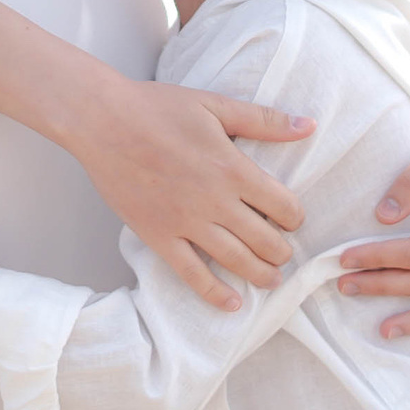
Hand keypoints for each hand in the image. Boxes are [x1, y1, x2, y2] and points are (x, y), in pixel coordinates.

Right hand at [64, 79, 311, 312]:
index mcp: (233, 169)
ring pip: (236, 260)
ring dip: (260, 274)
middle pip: (265, 240)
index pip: (283, 206)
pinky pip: (191, 273)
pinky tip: (231, 305)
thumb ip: (264, 120)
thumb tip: (308, 125)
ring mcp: (185, 222)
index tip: (293, 219)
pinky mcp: (158, 236)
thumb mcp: (215, 105)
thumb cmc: (157, 107)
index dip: (295, 217)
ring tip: (271, 280)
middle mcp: (214, 201)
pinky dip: (214, 293)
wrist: (101, 120)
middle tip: (283, 253)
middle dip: (282, 251)